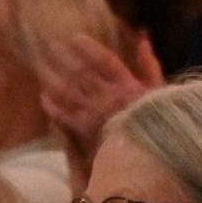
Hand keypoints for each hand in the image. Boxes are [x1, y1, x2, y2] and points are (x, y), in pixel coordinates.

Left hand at [38, 33, 160, 192]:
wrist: (147, 164)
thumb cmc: (158, 129)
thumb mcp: (160, 95)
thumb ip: (150, 66)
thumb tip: (142, 39)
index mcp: (128, 86)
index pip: (105, 61)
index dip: (89, 48)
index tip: (74, 38)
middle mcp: (108, 96)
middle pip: (82, 72)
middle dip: (65, 58)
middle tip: (50, 45)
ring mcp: (94, 113)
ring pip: (69, 91)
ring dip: (54, 78)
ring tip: (41, 67)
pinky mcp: (84, 132)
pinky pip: (63, 116)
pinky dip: (52, 106)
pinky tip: (43, 97)